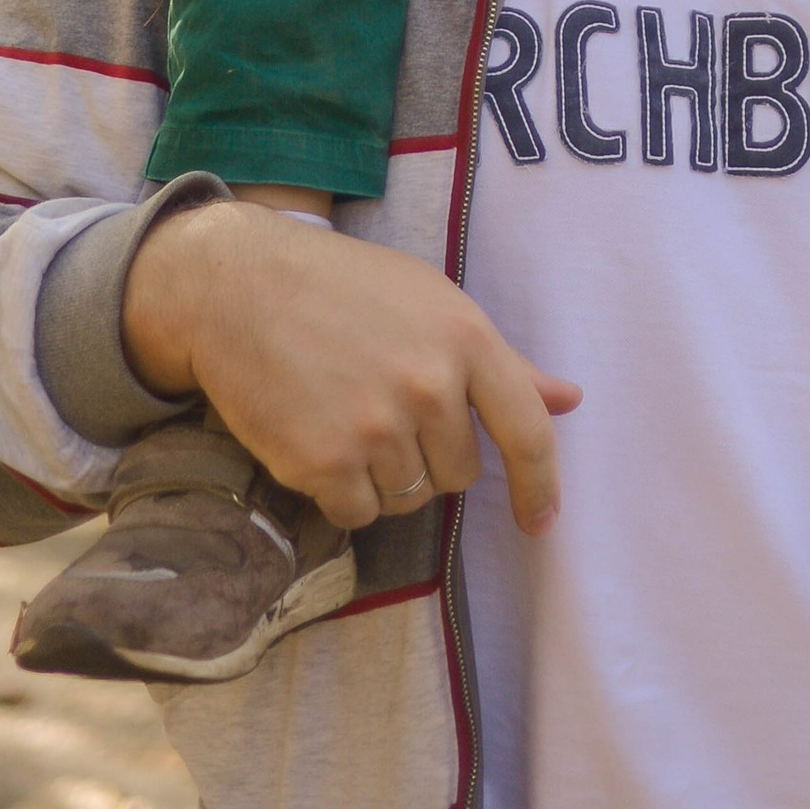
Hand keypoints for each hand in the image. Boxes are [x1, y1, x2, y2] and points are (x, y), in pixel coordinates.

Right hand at [122, 201, 580, 533]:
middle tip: (386, 409)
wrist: (240, 286)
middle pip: (460, 474)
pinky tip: (318, 442)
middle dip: (431, 457)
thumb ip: (501, 361)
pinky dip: (341, 494)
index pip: (527, 430)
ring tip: (346, 415)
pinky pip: (357, 514)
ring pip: (408, 498)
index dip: (539, 485)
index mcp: (466, 338)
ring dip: (383, 476)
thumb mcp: (432, 302)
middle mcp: (429, 386)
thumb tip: (570, 400)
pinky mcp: (323, 462)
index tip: (541, 522)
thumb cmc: (344, 287)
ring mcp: (376, 427)